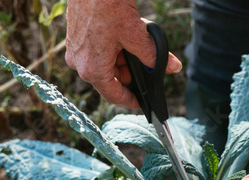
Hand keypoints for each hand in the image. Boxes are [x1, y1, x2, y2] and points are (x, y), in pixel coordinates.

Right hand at [65, 0, 181, 107]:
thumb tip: (172, 68)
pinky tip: (124, 35)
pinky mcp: (75, 40)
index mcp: (93, 69)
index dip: (132, 100)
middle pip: (111, 80)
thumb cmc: (106, 5)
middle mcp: (80, 64)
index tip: (143, 101)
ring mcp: (75, 52)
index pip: (114, 95)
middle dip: (130, 72)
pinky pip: (98, 53)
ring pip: (106, 65)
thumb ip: (153, 56)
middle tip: (146, 62)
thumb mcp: (135, 34)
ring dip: (123, 59)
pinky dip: (114, 49)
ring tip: (135, 41)